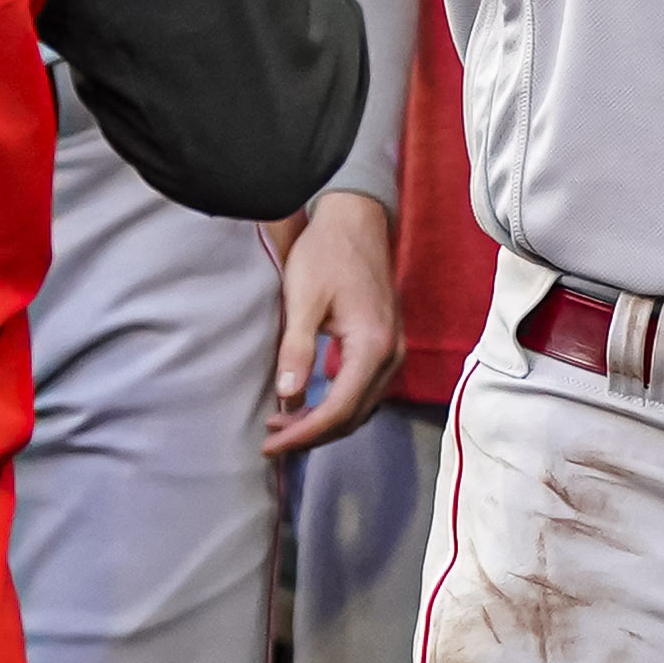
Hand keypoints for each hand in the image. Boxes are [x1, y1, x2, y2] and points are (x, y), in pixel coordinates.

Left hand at [263, 192, 403, 453]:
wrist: (356, 219)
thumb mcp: (303, 299)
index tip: (269, 443)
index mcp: (372, 346)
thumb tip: (289, 397)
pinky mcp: (387, 345)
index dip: (303, 433)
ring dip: (325, 422)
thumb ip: (297, 350)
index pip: (339, 409)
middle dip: (311, 435)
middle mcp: (391, 355)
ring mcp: (394, 351)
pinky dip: (338, 405)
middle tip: (271, 439)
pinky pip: (365, 390)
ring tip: (283, 424)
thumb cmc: (327, 252)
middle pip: (353, 416)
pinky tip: (310, 402)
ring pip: (361, 407)